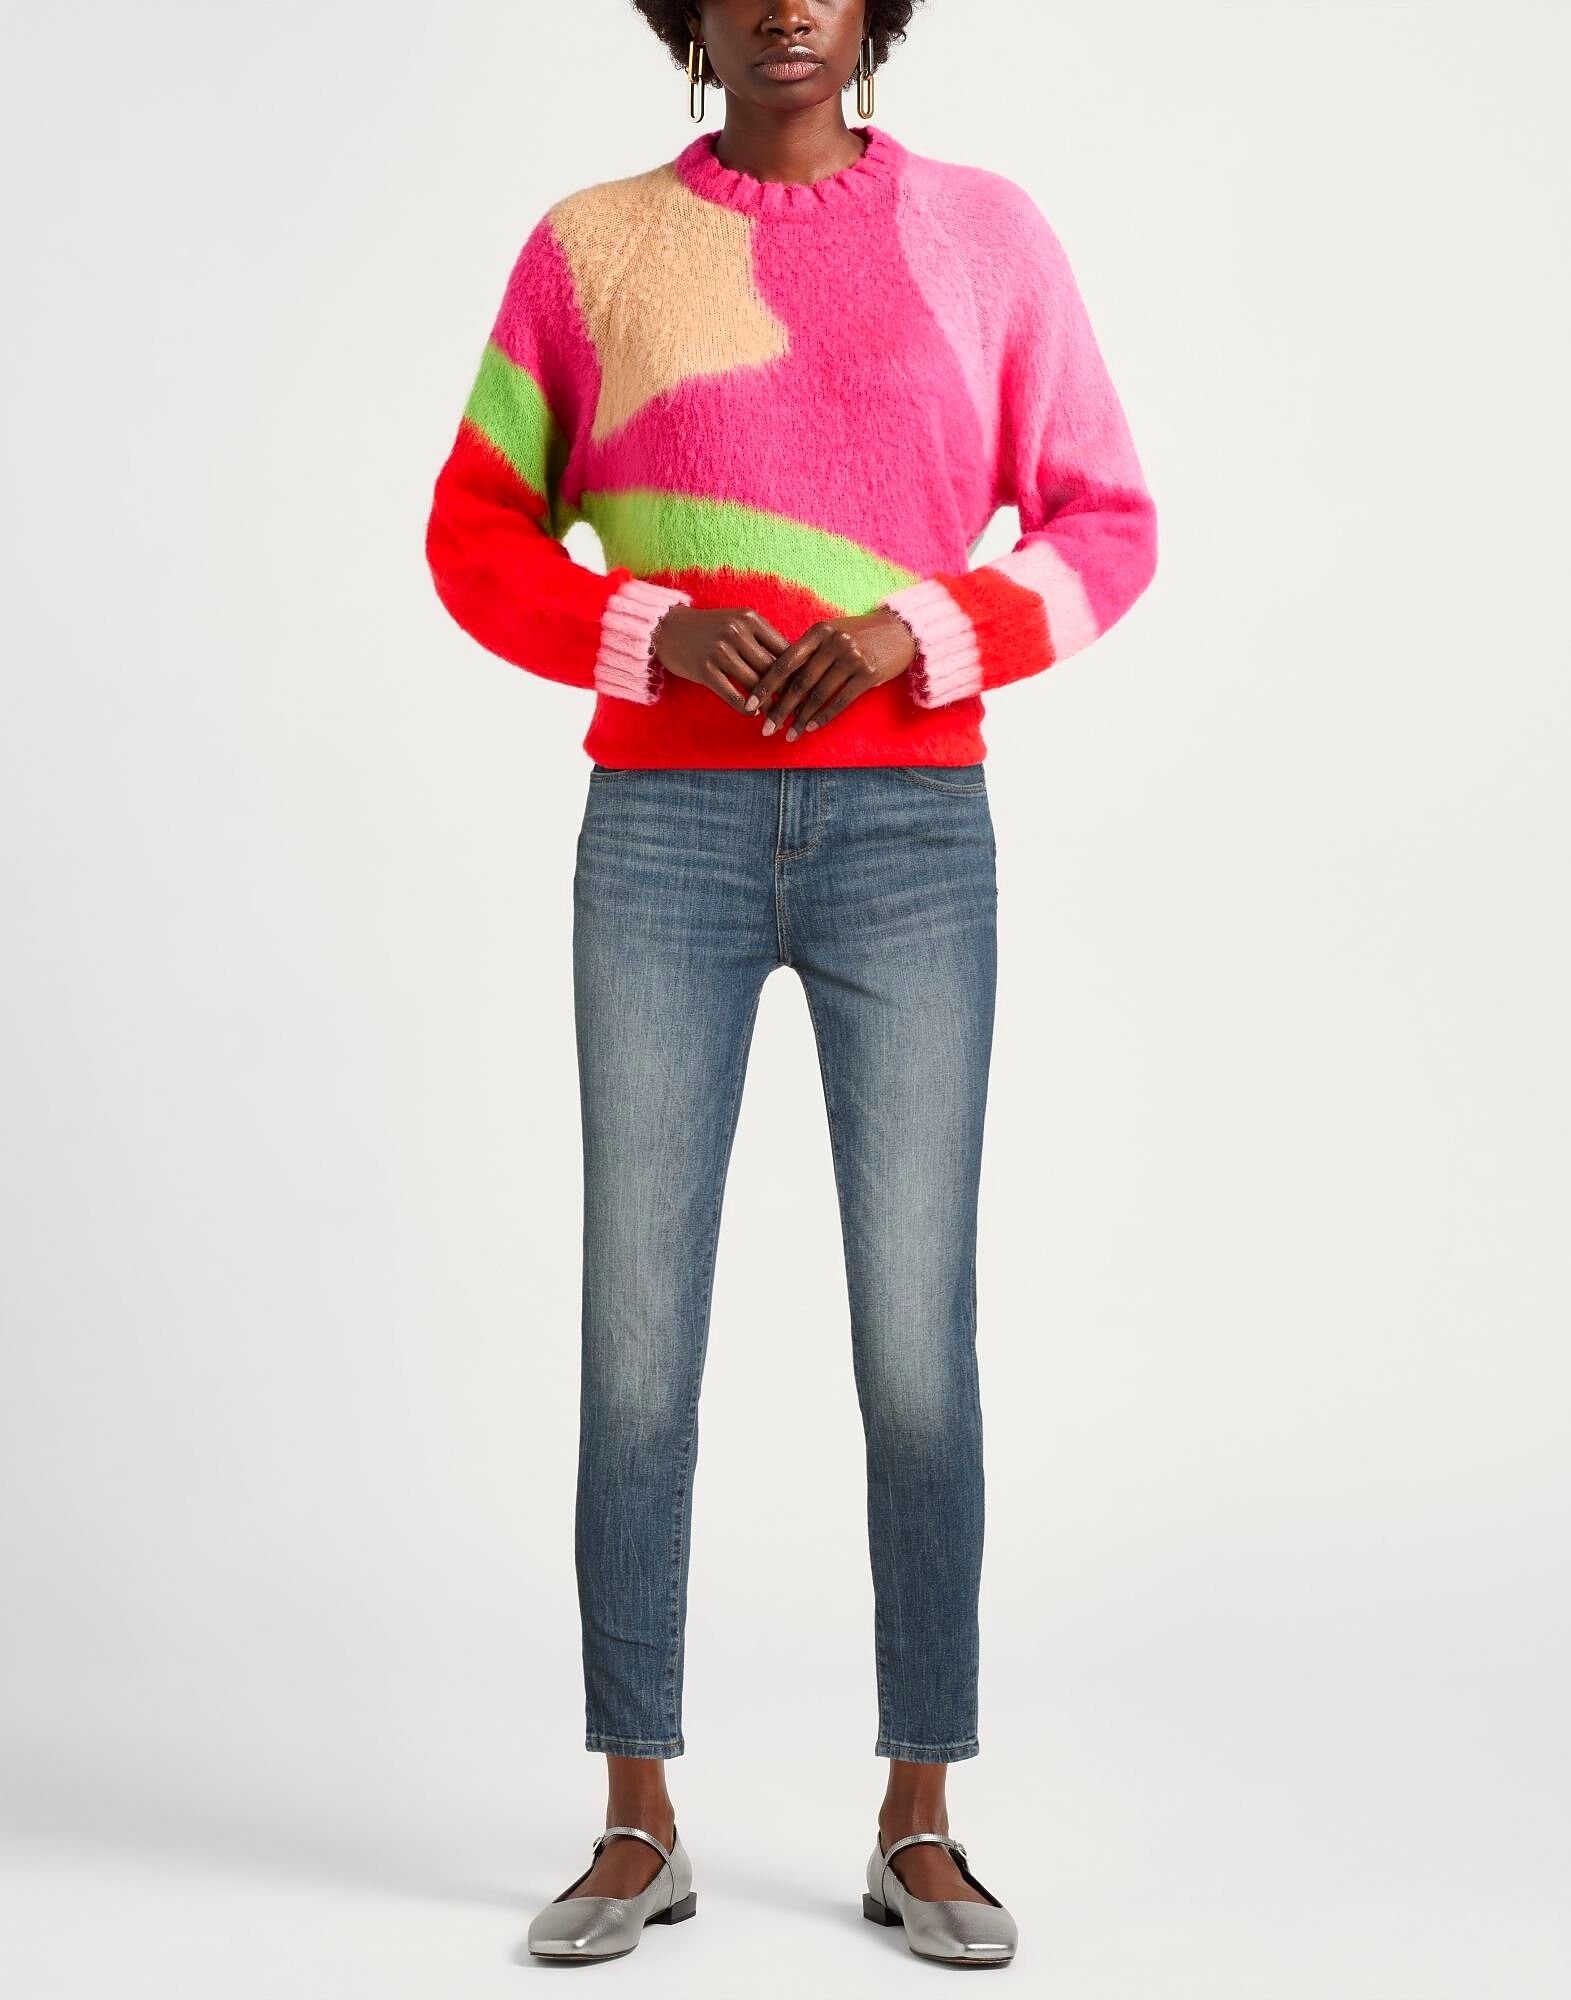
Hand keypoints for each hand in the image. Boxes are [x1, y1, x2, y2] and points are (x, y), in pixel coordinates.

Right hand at [651, 606, 788, 711]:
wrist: (667, 628)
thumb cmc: (709, 629)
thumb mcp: (737, 622)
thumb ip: (763, 638)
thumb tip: (794, 663)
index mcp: (750, 619)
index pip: (783, 648)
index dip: (798, 671)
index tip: (808, 689)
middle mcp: (736, 632)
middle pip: (772, 669)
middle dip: (788, 692)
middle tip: (800, 709)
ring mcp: (720, 651)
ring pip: (755, 684)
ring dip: (769, 705)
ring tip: (780, 717)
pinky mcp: (705, 669)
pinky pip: (732, 695)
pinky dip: (746, 707)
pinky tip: (753, 714)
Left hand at [744, 611, 917, 740]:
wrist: (901, 630)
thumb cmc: (860, 634)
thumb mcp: (832, 632)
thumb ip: (808, 650)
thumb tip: (778, 678)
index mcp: (818, 631)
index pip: (785, 661)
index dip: (766, 685)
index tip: (750, 704)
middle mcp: (833, 642)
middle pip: (799, 682)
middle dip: (780, 709)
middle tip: (766, 728)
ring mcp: (851, 657)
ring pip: (818, 695)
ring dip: (801, 719)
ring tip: (788, 735)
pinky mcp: (868, 673)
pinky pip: (840, 701)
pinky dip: (824, 717)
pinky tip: (811, 728)